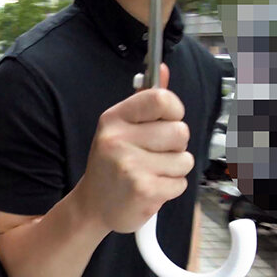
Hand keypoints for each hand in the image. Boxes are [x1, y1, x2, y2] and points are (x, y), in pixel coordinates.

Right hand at [76, 64, 193, 233]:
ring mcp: (130, 166)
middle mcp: (118, 140)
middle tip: (153, 155)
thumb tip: (163, 70)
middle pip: (179, 131)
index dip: (174, 110)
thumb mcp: (120, 129)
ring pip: (184, 160)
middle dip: (175, 146)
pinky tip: (150, 188)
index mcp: (113, 120)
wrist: (92, 207)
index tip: (168, 120)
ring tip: (150, 173)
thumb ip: (143, 101)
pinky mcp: (143, 191)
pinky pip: (180, 183)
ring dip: (174, 169)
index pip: (161, 99)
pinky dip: (170, 188)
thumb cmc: (110, 165)